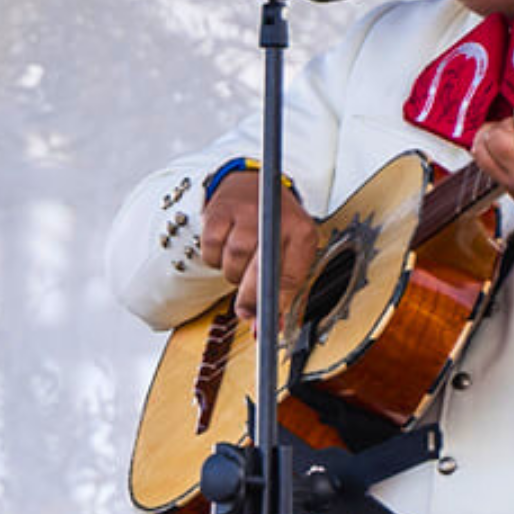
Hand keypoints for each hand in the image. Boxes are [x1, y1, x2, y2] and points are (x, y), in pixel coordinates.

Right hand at [197, 170, 319, 324]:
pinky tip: (224, 248)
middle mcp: (276, 219)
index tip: (263, 326)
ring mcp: (246, 213)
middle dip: (250, 298)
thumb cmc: (276, 226)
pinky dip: (214, 257)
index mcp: (302, 231)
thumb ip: (284, 288)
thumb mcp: (292, 249)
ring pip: (232, 262)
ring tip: (240, 264)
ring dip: (232, 272)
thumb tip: (270, 328)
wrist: (255, 185)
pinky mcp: (219, 212)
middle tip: (245, 312)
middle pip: (258, 271)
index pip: (289, 276)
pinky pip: (211, 250)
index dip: (275, 305)